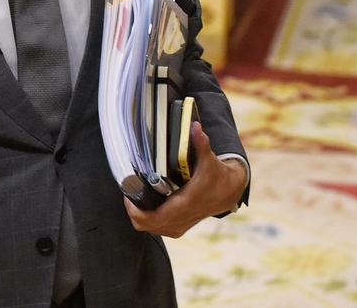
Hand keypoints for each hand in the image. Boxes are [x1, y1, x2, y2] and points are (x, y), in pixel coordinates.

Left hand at [122, 120, 246, 237]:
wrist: (228, 192)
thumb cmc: (216, 176)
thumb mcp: (209, 159)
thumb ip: (201, 143)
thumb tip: (195, 127)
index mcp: (185, 203)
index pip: (155, 217)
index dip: (136, 210)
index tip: (127, 197)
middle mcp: (181, 218)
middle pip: (146, 225)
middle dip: (133, 211)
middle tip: (128, 194)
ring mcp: (179, 226)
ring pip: (149, 229)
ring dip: (139, 216)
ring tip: (134, 199)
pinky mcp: (179, 228)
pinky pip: (156, 229)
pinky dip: (147, 221)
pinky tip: (145, 206)